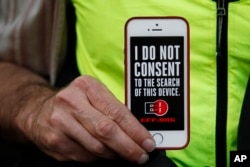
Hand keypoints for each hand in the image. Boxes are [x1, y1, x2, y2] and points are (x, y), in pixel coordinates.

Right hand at [16, 76, 154, 163]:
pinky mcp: (55, 141)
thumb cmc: (73, 102)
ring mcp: (60, 122)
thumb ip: (112, 109)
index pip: (117, 112)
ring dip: (114, 155)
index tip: (147, 142)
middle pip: (106, 131)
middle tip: (141, 155)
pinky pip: (84, 156)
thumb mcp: (92, 95)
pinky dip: (98, 158)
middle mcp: (71, 102)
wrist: (36, 110)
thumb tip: (137, 131)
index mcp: (86, 86)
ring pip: (96, 147)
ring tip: (124, 155)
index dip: (135, 130)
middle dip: (128, 147)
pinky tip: (102, 154)